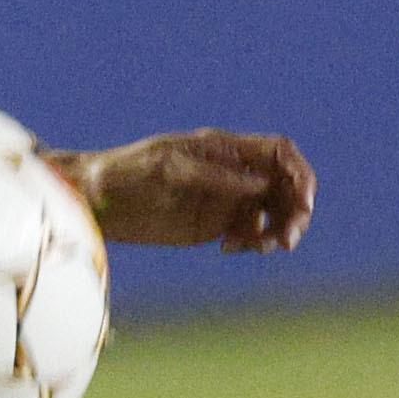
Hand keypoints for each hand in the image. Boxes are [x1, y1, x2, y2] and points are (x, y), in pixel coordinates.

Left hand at [59, 131, 313, 252]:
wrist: (96, 199)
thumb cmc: (127, 173)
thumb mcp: (169, 169)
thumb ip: (215, 177)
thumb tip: (261, 186)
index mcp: (223, 148)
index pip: (279, 152)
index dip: (299, 174)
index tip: (302, 202)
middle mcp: (231, 172)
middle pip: (284, 186)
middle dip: (295, 210)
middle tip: (286, 239)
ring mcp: (224, 200)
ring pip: (271, 213)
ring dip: (278, 230)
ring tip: (263, 249)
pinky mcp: (212, 226)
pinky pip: (249, 234)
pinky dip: (253, 243)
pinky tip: (231, 249)